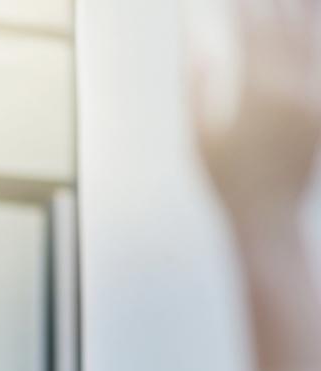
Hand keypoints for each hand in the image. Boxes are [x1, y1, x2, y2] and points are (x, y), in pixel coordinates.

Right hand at [192, 0, 320, 225]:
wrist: (269, 214)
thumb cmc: (228, 179)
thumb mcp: (200, 133)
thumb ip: (199, 84)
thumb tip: (196, 45)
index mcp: (256, 91)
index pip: (249, 28)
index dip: (242, 4)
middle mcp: (292, 86)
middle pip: (287, 23)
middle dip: (276, 2)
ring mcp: (315, 95)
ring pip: (312, 37)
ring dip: (304, 12)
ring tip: (298, 0)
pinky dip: (316, 39)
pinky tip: (311, 26)